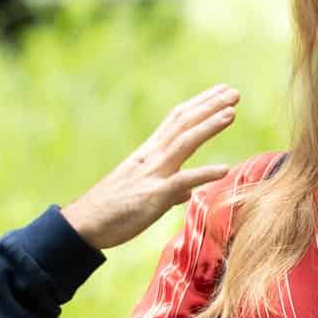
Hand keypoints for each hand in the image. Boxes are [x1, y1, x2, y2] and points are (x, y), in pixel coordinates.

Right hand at [63, 87, 238, 249]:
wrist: (84, 225)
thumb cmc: (111, 211)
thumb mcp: (144, 197)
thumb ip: (169, 191)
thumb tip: (188, 192)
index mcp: (149, 154)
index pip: (176, 122)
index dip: (199, 106)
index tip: (220, 94)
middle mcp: (152, 158)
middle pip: (183, 124)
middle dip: (209, 106)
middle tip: (233, 91)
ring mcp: (153, 175)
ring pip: (184, 143)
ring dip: (208, 126)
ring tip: (231, 113)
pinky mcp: (153, 197)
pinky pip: (182, 182)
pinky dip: (203, 174)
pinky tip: (224, 169)